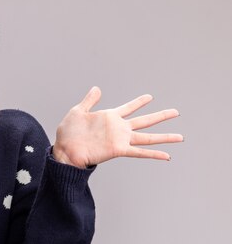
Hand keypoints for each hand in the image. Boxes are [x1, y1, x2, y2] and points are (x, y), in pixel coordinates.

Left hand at [52, 86, 182, 168]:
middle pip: (144, 121)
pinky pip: (139, 152)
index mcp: (109, 117)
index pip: (128, 107)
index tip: (150, 97)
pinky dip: (153, 154)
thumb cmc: (68, 133)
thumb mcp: (78, 111)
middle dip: (160, 116)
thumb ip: (89, 100)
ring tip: (180, 136)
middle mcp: (118, 128)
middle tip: (176, 112)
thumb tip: (97, 88)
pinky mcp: (118, 150)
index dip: (139, 102)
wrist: (64, 150)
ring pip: (147, 137)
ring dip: (164, 137)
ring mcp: (120, 139)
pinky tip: (167, 155)